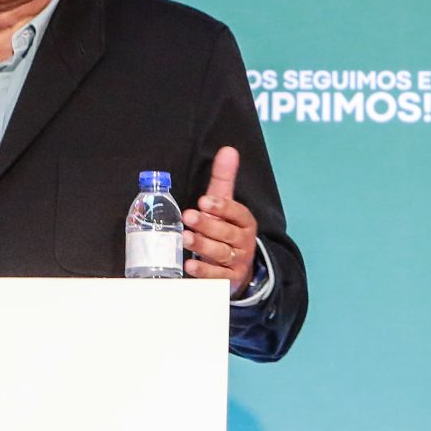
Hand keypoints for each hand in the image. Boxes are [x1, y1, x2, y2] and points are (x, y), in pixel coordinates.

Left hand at [181, 145, 257, 297]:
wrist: (238, 268)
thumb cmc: (226, 230)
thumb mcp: (226, 205)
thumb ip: (224, 179)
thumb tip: (228, 150)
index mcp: (245, 222)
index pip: (238, 213)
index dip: (223, 207)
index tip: (205, 201)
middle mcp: (243, 242)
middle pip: (227, 234)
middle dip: (208, 225)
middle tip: (189, 216)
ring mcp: (237, 263)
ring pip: (221, 253)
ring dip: (203, 245)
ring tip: (184, 237)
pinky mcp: (227, 281)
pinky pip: (216, 277)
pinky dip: (203, 272)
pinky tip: (189, 265)